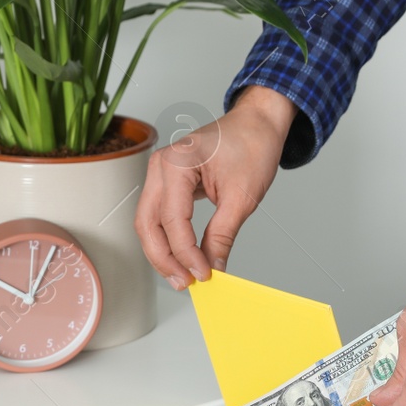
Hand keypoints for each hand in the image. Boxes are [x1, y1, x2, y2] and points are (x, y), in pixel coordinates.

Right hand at [135, 86, 295, 287]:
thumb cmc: (252, 145)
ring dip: (162, 252)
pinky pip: (158, 215)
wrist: (257, 123)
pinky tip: (181, 257)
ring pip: (148, 222)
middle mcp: (160, 165)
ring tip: (182, 276)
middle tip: (184, 283)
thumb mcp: (242, 196)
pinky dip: (168, 238)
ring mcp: (159, 172)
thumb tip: (212, 266)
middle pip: (147, 223)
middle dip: (164, 259)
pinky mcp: (166, 181)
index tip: (203, 274)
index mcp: (177, 162)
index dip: (186, 253)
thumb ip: (222, 235)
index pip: (173, 219)